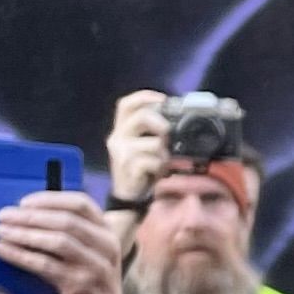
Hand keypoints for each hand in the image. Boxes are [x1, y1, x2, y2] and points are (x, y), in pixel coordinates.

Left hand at [0, 190, 125, 293]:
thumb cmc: (87, 280)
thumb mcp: (88, 251)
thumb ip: (70, 232)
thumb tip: (26, 212)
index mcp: (107, 232)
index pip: (81, 204)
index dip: (50, 199)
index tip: (23, 202)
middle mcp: (106, 247)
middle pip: (67, 221)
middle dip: (30, 216)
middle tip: (3, 215)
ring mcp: (96, 267)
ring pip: (57, 241)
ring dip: (24, 233)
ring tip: (1, 231)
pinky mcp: (81, 286)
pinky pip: (45, 265)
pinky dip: (21, 255)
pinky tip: (2, 250)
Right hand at [108, 90, 171, 206]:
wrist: (129, 197)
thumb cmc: (141, 170)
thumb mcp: (144, 146)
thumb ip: (153, 132)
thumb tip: (176, 120)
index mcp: (121, 129)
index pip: (126, 104)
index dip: (145, 97)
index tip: (163, 100)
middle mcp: (117, 138)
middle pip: (142, 116)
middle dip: (162, 124)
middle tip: (168, 135)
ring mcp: (122, 153)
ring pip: (153, 143)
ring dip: (164, 153)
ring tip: (163, 162)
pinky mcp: (128, 168)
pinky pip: (153, 161)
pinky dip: (161, 166)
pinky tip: (159, 173)